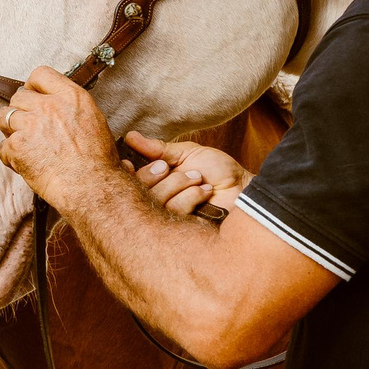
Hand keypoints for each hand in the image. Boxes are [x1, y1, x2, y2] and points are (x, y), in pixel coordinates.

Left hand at [0, 67, 118, 212]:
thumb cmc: (98, 162)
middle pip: (18, 96)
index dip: (32, 86)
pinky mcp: (17, 146)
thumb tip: (58, 108)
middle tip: (28, 129)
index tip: (32, 96)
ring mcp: (30, 125)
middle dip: (20, 111)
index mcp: (71, 97)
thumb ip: (71, 108)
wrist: (91, 187)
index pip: (40, 74)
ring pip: (3, 116)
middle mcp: (49, 106)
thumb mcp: (94, 122)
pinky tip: (24, 165)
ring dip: (9, 130)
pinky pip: (3, 147)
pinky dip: (10, 157)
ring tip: (22, 144)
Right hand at [124, 132, 250, 218]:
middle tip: (170, 168)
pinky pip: (173, 211)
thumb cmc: (217, 170)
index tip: (130, 163)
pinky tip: (205, 192)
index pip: (128, 180)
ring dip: (178, 184)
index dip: (126, 172)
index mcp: (154, 183)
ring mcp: (168, 218)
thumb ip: (158, 149)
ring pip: (156, 201)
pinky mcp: (182, 231)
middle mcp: (156, 202)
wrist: (241, 187)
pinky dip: (191, 196)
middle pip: (136, 191)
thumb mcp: (186, 153)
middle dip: (155, 175)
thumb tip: (130, 137)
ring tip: (198, 179)